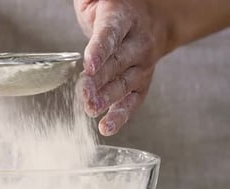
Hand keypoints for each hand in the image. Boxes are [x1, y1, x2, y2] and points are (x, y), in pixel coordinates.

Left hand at [74, 0, 168, 135]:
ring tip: (90, 109)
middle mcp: (138, 42)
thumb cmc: (116, 10)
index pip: (110, 35)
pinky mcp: (141, 84)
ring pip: (124, 84)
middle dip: (99, 81)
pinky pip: (132, 101)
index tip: (89, 66)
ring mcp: (142, 65)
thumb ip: (88, 0)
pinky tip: (106, 127)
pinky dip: (120, 115)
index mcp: (123, 17)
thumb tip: (84, 4)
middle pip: (117, 63)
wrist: (154, 20)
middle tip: (84, 94)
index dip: (99, 51)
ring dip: (107, 99)